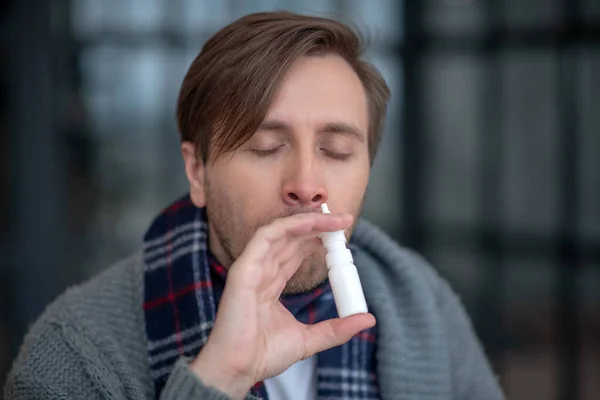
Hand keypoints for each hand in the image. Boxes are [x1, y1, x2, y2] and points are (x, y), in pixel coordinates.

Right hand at [190, 212, 375, 398]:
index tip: (342, 237)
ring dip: (309, 221)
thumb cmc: (263, 355)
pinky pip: (265, 237)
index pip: (296, 252)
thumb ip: (336, 328)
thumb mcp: (310, 339)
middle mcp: (262, 271)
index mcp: (271, 284)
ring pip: (281, 232)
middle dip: (319, 226)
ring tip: (335, 220)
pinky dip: (288, 226)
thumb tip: (367, 320)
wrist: (240, 369)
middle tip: (345, 221)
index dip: (318, 240)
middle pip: (292, 238)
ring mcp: (252, 268)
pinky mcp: (244, 269)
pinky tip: (310, 223)